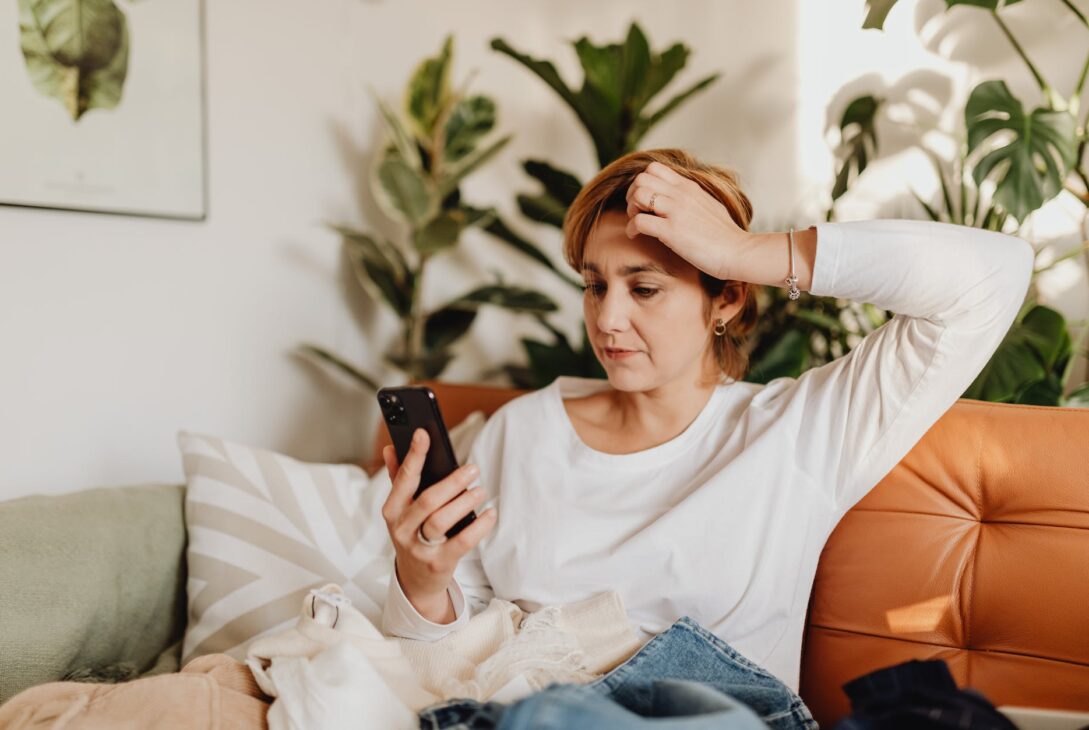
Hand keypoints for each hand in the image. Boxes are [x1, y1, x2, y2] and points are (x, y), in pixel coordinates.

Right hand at [380, 429, 495, 621]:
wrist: (416, 581)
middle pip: (428, 500)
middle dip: (452, 482)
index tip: (424, 433)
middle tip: (473, 469)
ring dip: (464, 502)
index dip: (414, 455)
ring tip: (481, 491)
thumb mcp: (401, 510)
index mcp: (392, 510)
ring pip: (441, 521)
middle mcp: (402, 529)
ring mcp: (419, 548)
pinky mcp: (439, 563)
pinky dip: (479, 526)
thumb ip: (398, 479)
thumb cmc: (412, 535)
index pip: (404, 478)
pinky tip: (490, 513)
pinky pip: (461, 542)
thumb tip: (391, 448)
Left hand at [625, 161, 752, 280]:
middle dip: (632, 195)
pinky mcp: (671, 231)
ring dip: (631, 210)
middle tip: (637, 211)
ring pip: (638, 195)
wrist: (738, 252)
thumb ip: (691, 198)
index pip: (654, 168)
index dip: (642, 183)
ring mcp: (676, 211)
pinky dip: (631, 229)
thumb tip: (677, 199)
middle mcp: (681, 194)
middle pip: (641, 178)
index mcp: (689, 187)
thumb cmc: (725, 235)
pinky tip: (636, 237)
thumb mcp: (708, 206)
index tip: (645, 201)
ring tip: (637, 223)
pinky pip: (639, 221)